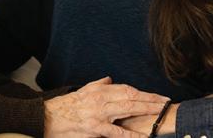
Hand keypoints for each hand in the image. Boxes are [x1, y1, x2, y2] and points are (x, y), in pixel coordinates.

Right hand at [44, 77, 167, 136]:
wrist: (46, 118)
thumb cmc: (64, 107)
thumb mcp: (82, 91)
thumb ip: (98, 85)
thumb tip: (110, 79)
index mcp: (99, 90)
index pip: (127, 89)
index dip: (144, 93)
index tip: (157, 96)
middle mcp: (100, 99)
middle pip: (131, 97)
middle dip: (150, 100)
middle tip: (166, 102)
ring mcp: (98, 114)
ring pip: (127, 109)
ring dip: (145, 110)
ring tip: (159, 113)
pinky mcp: (94, 128)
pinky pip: (116, 132)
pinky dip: (131, 135)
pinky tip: (143, 137)